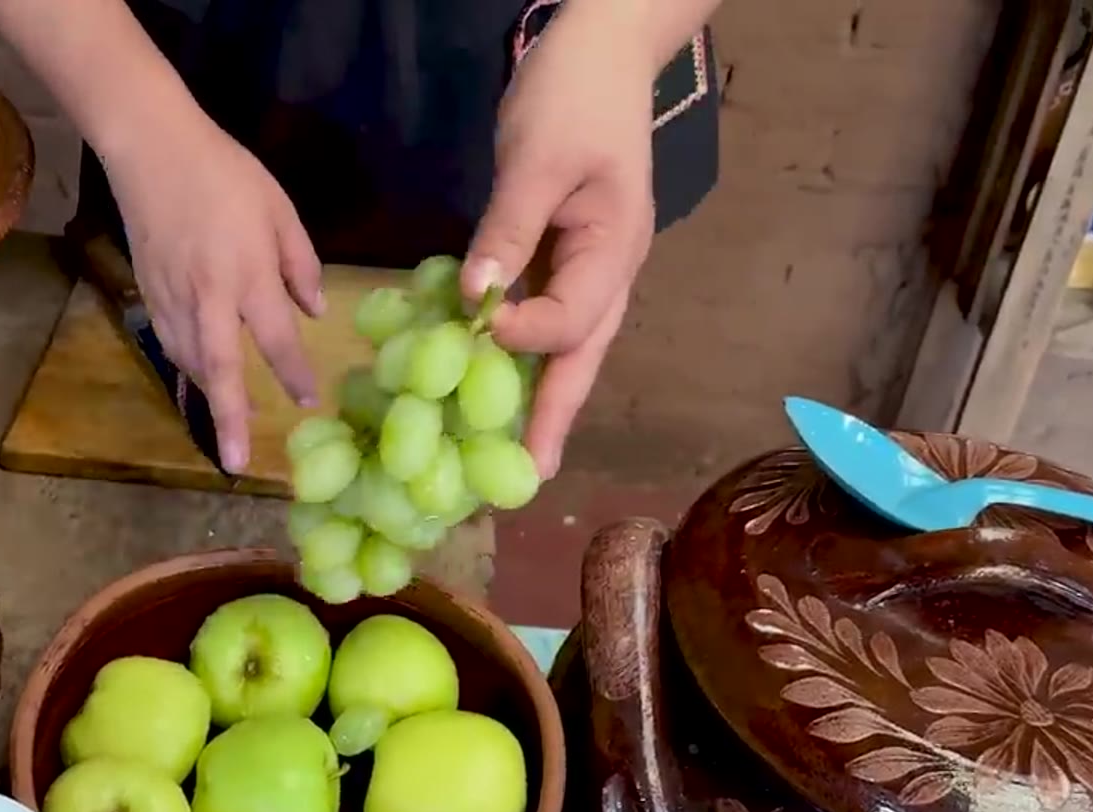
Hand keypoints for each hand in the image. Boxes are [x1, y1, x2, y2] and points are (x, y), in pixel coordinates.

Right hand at [102, 117, 325, 473]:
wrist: (152, 149)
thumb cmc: (226, 173)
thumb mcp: (279, 210)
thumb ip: (299, 264)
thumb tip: (312, 311)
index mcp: (246, 274)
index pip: (276, 339)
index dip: (294, 374)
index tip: (310, 403)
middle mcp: (208, 297)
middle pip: (219, 369)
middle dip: (229, 419)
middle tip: (238, 463)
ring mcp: (172, 298)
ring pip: (191, 361)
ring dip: (209, 397)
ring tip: (228, 428)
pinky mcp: (148, 291)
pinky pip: (170, 342)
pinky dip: (186, 366)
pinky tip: (199, 376)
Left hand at [462, 9, 660, 480]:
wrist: (597, 51)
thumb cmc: (574, 97)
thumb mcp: (538, 159)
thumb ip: (509, 229)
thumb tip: (478, 297)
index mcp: (615, 251)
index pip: (571, 318)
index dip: (523, 334)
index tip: (478, 329)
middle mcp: (607, 272)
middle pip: (580, 357)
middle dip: (552, 417)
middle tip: (527, 478)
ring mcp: (586, 267)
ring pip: (563, 345)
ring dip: (533, 396)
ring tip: (506, 455)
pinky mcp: (556, 256)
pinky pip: (537, 315)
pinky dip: (511, 348)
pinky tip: (479, 378)